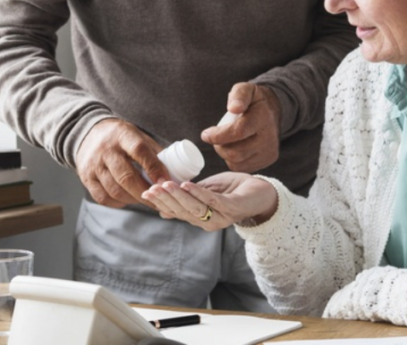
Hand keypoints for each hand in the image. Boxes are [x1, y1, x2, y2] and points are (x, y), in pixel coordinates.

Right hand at [75, 118, 166, 207]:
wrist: (88, 134)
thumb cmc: (120, 138)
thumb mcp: (137, 136)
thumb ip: (154, 153)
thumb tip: (174, 173)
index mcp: (122, 135)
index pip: (139, 151)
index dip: (154, 168)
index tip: (166, 182)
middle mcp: (106, 150)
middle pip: (126, 176)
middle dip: (145, 192)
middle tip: (160, 201)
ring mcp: (94, 164)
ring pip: (115, 190)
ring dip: (133, 199)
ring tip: (145, 200)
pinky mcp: (86, 177)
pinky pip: (103, 197)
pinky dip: (118, 203)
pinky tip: (127, 200)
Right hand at [141, 172, 277, 229]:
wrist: (262, 192)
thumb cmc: (232, 190)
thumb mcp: (204, 193)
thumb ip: (186, 199)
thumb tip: (161, 210)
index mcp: (200, 219)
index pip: (176, 213)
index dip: (161, 203)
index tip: (145, 192)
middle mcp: (209, 222)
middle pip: (183, 212)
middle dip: (166, 199)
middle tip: (151, 188)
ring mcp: (221, 216)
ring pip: (195, 208)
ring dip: (179, 196)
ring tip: (165, 184)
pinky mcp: (233, 207)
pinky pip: (213, 201)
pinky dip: (199, 192)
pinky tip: (186, 184)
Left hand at [201, 83, 280, 172]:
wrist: (273, 111)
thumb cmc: (254, 100)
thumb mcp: (246, 89)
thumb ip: (238, 95)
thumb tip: (233, 107)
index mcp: (262, 118)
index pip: (238, 132)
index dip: (218, 136)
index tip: (205, 134)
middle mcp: (268, 137)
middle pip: (236, 152)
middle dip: (219, 146)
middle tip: (215, 137)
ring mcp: (269, 151)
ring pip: (238, 162)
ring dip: (225, 154)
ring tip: (225, 141)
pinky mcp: (268, 160)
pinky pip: (243, 167)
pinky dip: (233, 160)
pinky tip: (234, 148)